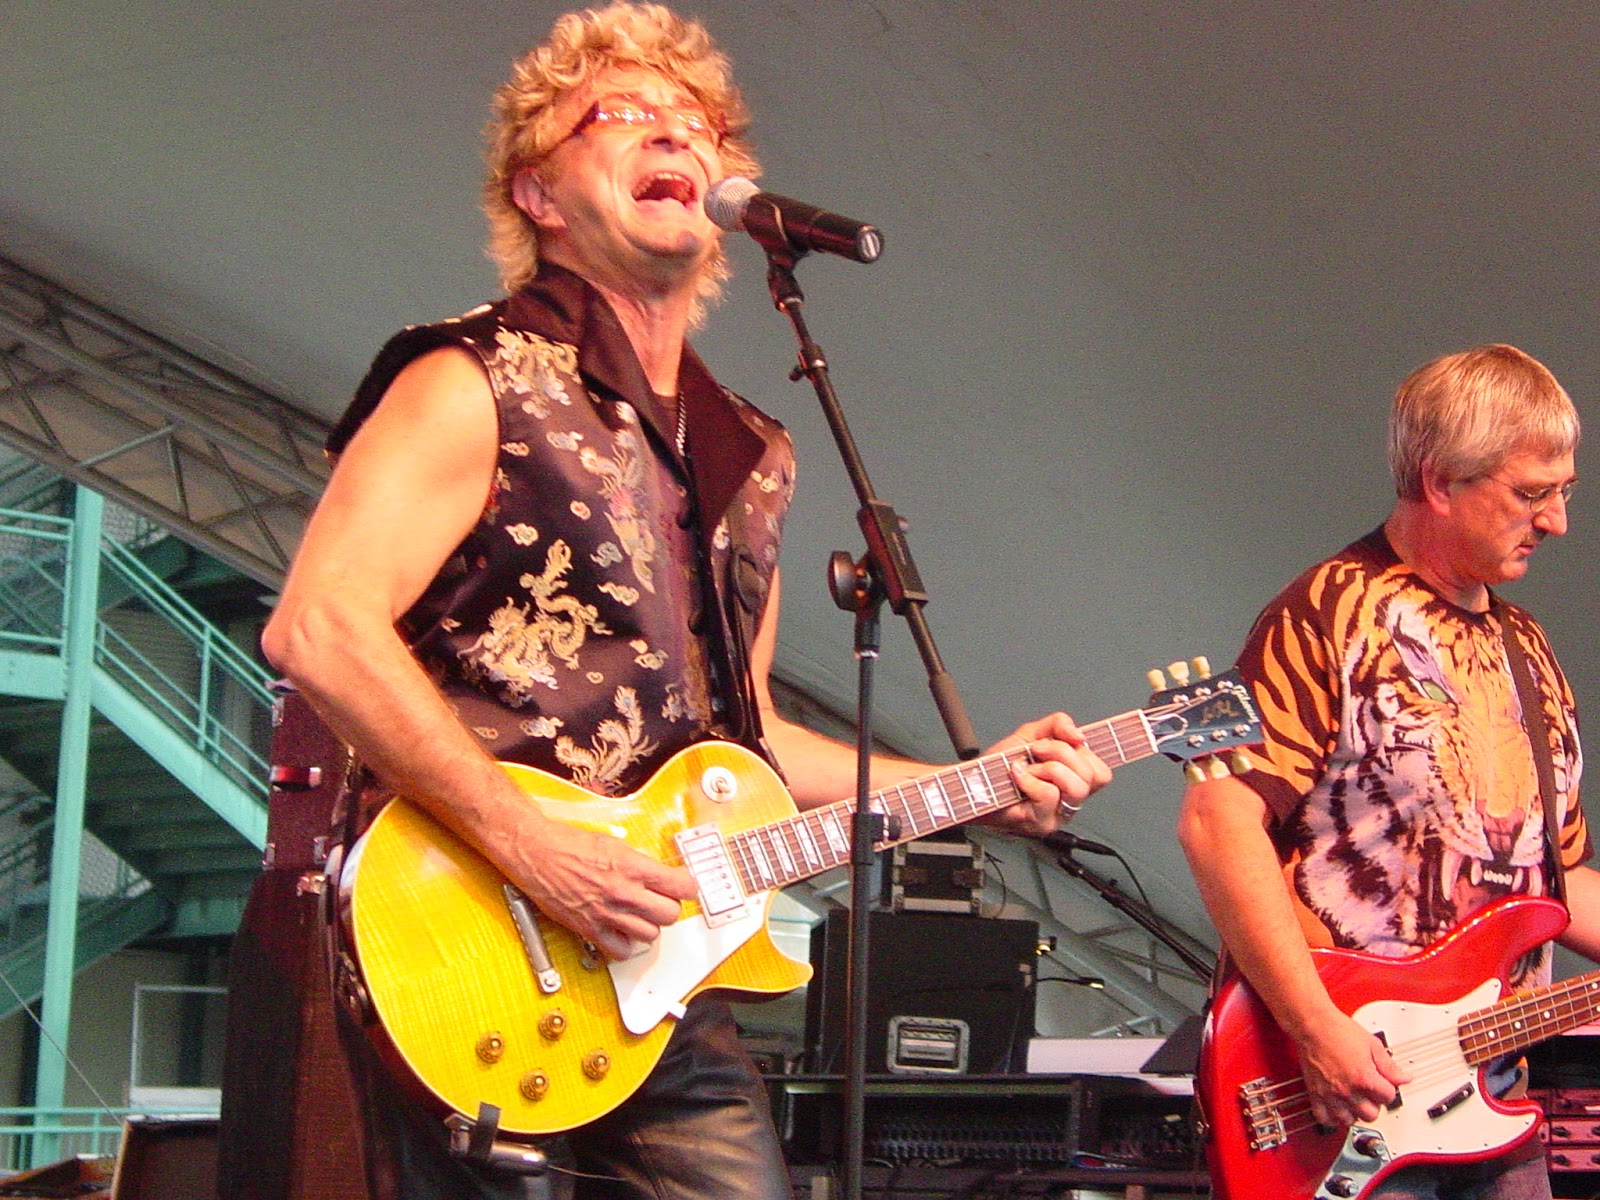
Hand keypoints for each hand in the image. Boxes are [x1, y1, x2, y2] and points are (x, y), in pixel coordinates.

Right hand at [502, 817, 698, 962]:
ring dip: (648, 926)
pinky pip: (621, 951)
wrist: (537, 853)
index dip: (687, 888)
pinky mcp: (591, 929)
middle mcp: (624, 892)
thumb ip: (638, 862)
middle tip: (660, 901)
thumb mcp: (614, 843)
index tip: (684, 887)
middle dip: (668, 907)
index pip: (682, 886)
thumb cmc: (569, 844)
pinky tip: (621, 931)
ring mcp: (608, 913)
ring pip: (650, 935)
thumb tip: (656, 875)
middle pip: (670, 915)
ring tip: (639, 916)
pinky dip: (624, 944)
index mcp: (633, 867)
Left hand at [979, 711, 1112, 835]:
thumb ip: (1057, 725)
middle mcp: (1070, 802)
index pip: (1102, 773)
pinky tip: (1017, 777)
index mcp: (1073, 782)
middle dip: (1062, 753)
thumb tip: (1079, 735)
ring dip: (1048, 768)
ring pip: (1077, 786)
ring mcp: (1058, 816)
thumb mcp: (1030, 736)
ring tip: (1028, 768)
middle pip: (1092, 775)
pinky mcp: (1042, 824)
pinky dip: (1030, 779)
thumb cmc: (999, 767)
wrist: (972, 785)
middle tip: (1037, 751)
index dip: (1091, 754)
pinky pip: (1050, 794)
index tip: (1077, 740)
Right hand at [1296, 1011, 1410, 1128]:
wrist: (1313, 1024)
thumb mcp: (1372, 1044)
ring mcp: (1330, 1094)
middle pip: (1371, 1114)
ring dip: (1355, 1112)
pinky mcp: (1315, 1094)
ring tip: (1355, 1101)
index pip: (1388, 1097)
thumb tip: (1404, 1079)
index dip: (1388, 1089)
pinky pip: (1325, 1118)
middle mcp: (1347, 1090)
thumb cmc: (1338, 1030)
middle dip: (1374, 1103)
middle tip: (1370, 1092)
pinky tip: (1337, 1109)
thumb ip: (1390, 1066)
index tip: (1383, 1083)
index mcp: (1364, 1078)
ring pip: (1349, 1120)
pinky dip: (1332, 1118)